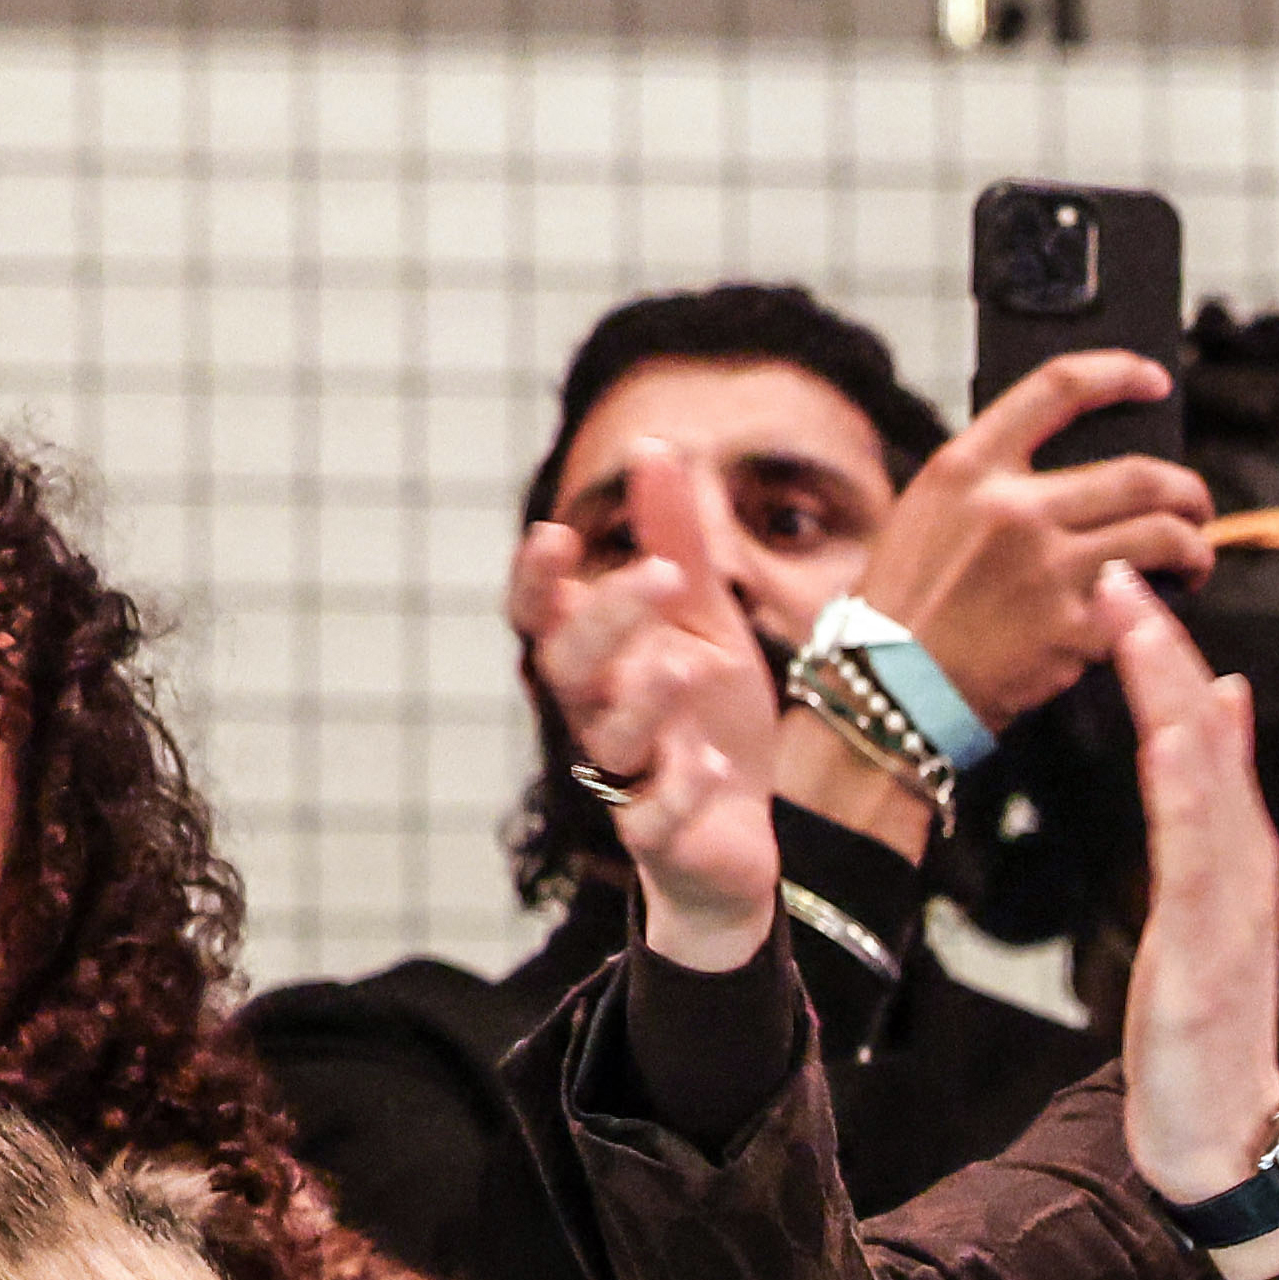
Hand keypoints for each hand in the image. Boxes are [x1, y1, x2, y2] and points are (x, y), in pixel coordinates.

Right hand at [513, 442, 790, 975]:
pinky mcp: (661, 835)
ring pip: (608, 740)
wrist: (740, 833)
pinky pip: (655, 817)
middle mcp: (598, 714)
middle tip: (661, 574)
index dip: (538, 581)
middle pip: (572, 667)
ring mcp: (627, 777)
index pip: (544, 616)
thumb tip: (656, 444)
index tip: (554, 534)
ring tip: (689, 663)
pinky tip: (710, 762)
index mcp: (599, 658)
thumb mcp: (702, 619)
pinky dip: (680, 791)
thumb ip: (676, 540)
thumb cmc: (705, 716)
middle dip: (607, 619)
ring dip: (645, 700)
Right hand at [810, 350, 1214, 845]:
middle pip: (1139, 474)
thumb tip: (1062, 478)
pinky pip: (1145, 605)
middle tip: (1195, 506)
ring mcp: (1047, 569)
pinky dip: (1165, 606)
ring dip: (1194, 546)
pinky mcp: (1072, 629)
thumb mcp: (927, 514)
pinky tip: (1163, 611)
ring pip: (1162, 536)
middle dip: (1186, 490)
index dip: (1118, 375)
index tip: (1153, 381)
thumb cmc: (904, 608)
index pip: (1058, 389)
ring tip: (1195, 557)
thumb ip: (990, 486)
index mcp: (969, 467)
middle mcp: (1013, 508)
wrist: (889, 687)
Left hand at [1100, 574, 1278, 1254]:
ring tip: (1139, 629)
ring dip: (1172, 700)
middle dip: (1164, 653)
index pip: (1198, 733)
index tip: (1121, 586)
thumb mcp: (1201, 897)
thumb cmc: (1200, 1024)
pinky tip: (1171, 744)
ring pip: (1205, 783)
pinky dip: (1190, 796)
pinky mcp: (1210, 956)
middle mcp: (1238, 864)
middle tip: (1123, 573)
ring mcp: (1229, 908)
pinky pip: (1199, 862)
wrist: (1219, 1133)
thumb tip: (1219, 698)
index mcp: (1228, 849)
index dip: (1163, 657)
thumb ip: (1209, 804)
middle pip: (1204, 740)